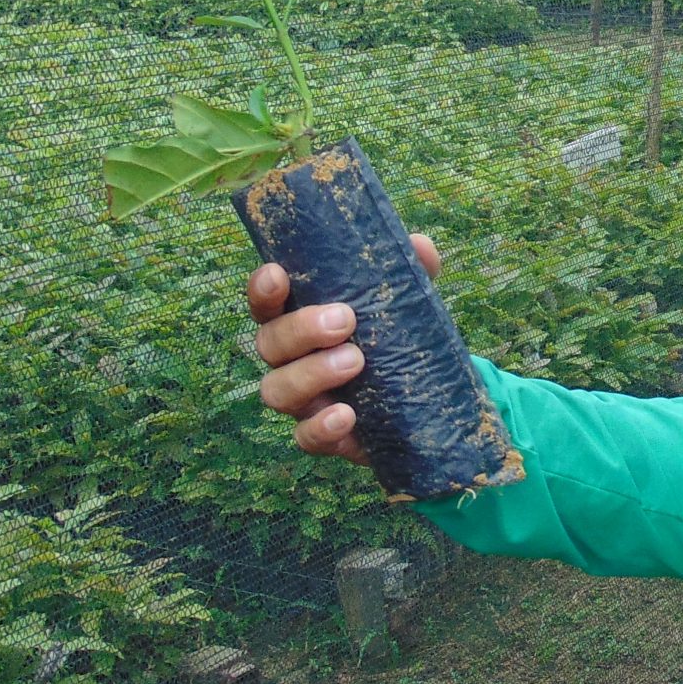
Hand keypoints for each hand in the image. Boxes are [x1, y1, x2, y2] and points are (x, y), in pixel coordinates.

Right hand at [245, 235, 439, 461]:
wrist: (419, 398)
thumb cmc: (394, 336)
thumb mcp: (406, 301)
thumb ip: (410, 273)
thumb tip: (419, 246)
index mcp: (299, 319)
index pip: (266, 303)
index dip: (263, 289)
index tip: (278, 274)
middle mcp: (290, 360)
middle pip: (268, 344)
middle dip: (300, 330)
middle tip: (344, 320)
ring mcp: (303, 400)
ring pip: (277, 391)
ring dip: (311, 374)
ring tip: (355, 360)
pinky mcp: (323, 436)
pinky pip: (306, 438)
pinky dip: (322, 427)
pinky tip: (347, 415)